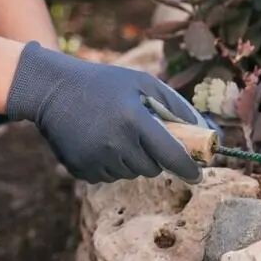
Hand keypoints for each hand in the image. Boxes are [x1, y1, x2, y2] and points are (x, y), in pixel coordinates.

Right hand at [6, 41, 211, 183]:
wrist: (53, 91)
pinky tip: (99, 142)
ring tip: (116, 134)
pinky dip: (111, 164)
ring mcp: (96, 160)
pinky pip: (109, 177)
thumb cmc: (104, 84)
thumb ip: (177, 107)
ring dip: (132, 160)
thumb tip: (208, 133)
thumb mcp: (143, 84)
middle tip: (142, 136)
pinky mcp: (81, 170)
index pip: (171, 155)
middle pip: (152, 169)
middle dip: (154, 156)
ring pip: (131, 174)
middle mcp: (115, 144)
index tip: (198, 174)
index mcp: (134, 120)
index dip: (189, 168)